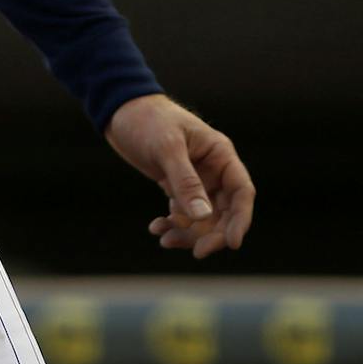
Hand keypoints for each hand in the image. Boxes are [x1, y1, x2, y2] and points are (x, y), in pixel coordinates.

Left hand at [104, 94, 254, 258]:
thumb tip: (203, 217)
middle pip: (225, 212)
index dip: (241, 220)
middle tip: (197, 252)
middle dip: (213, 234)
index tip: (232, 244)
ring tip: (165, 239)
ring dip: (189, 234)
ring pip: (203, 218)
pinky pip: (183, 214)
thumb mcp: (166, 148)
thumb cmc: (147, 120)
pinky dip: (173, 225)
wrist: (121, 111)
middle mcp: (213, 169)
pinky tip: (156, 228)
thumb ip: (185, 182)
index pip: (241, 192)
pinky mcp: (178, 186)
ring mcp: (197, 179)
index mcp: (220, 154)